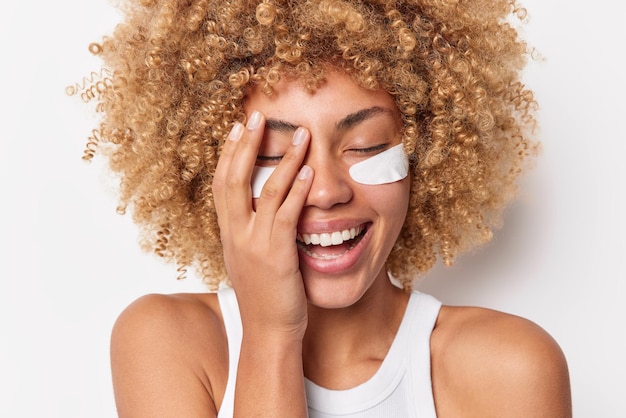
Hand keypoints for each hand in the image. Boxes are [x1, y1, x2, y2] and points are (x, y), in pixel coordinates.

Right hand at [212, 111, 312, 338]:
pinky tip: (307, 172)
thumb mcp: (252, 259)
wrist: (268, 331)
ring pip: (264, 190)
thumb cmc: (265, 296)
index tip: (237, 129)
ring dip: (283, 158)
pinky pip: (286, 215)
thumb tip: (264, 210)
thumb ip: (254, 232)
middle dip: (245, 144)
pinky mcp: (275, 255)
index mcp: (229, 233)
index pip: (222, 184)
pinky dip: (297, 191)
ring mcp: (254, 244)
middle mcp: (235, 234)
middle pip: (233, 178)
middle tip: (257, 116)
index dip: (228, 154)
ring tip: (300, 134)